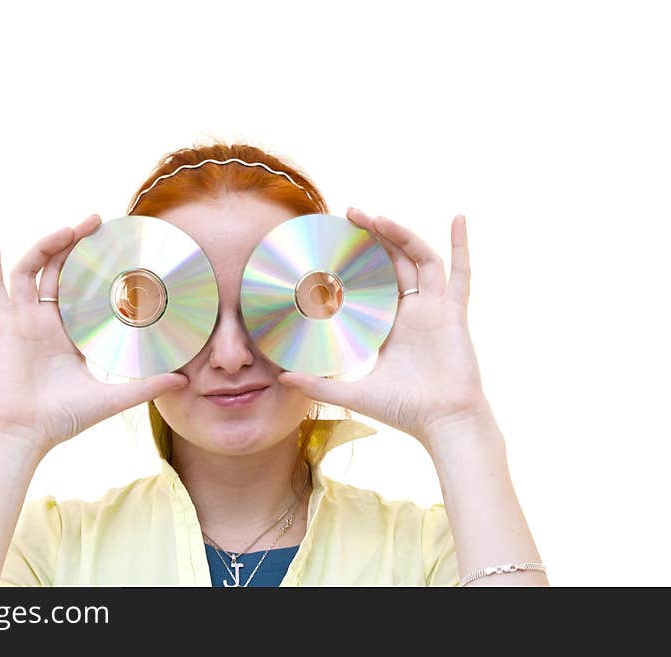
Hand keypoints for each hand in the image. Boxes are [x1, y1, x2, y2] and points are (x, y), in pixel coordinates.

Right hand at [0, 214, 188, 455]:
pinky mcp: (4, 323)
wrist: (26, 433)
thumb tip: (183, 381)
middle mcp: (47, 321)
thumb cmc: (64, 418)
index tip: (119, 247)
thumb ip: (146, 387)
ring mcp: (24, 319)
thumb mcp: (112, 397)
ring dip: (49, 245)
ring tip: (71, 228)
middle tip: (99, 222)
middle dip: (77, 244)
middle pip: (60, 270)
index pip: (87, 290)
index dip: (100, 268)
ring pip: (34, 269)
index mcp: (71, 334)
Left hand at [277, 208, 489, 446]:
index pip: (371, 283)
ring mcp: (435, 310)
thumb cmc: (404, 411)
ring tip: (377, 217)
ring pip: (419, 260)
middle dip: (374, 236)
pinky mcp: (454, 314)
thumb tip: (282, 378)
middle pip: (394, 262)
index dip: (356, 262)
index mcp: (390, 327)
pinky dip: (461, 245)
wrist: (443, 424)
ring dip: (401, 236)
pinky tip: (458, 218)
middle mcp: (413, 312)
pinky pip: (461, 274)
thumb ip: (319, 385)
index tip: (335, 241)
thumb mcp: (354, 392)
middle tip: (350, 215)